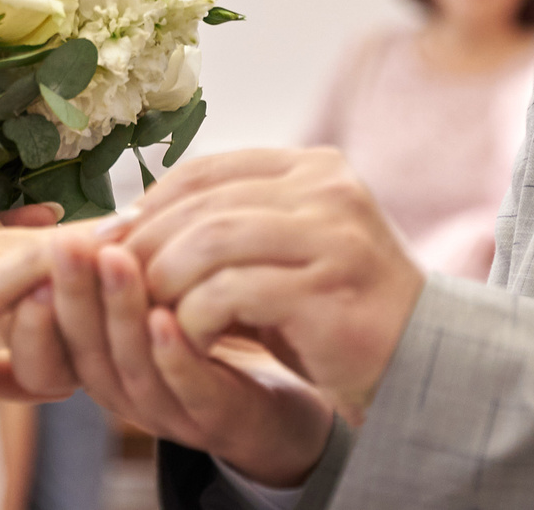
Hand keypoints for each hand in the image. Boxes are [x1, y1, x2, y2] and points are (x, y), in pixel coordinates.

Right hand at [14, 224, 333, 488]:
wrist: (292, 393)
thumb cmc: (219, 331)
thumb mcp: (163, 295)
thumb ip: (127, 266)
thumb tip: (88, 212)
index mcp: (105, 363)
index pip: (49, 346)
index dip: (35, 308)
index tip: (38, 251)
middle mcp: (128, 392)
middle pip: (84, 351)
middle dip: (71, 296)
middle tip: (62, 243)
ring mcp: (173, 411)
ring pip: (130, 369)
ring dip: (118, 313)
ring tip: (114, 260)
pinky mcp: (221, 420)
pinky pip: (188, 392)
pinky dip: (172, 356)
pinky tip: (166, 319)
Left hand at [123, 149, 427, 422]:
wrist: (416, 364)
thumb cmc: (332, 310)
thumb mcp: (281, 252)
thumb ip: (227, 227)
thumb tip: (130, 223)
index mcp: (312, 168)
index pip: (207, 169)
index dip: (152, 204)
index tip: (116, 241)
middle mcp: (327, 190)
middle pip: (204, 203)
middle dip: (148, 243)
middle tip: (116, 280)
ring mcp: (332, 236)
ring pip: (213, 239)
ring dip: (167, 278)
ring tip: (151, 309)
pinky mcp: (328, 289)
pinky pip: (234, 291)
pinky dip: (197, 314)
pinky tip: (191, 336)